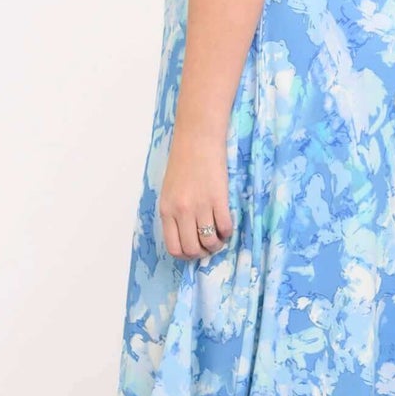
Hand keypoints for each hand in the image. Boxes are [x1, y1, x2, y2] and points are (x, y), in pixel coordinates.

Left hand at [159, 127, 234, 260]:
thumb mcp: (169, 191)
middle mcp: (181, 212)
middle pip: (192, 249)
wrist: (197, 139)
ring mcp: (200, 206)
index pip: (174, 248)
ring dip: (217, 244)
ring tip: (219, 236)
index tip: (195, 250)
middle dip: (203, 253)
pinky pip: (225, 227)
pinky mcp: (218, 199)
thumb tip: (185, 235)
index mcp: (166, 210)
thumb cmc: (183, 162)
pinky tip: (227, 225)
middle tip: (209, 245)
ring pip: (209, 242)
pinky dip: (228, 232)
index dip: (186, 256)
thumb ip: (174, 213)